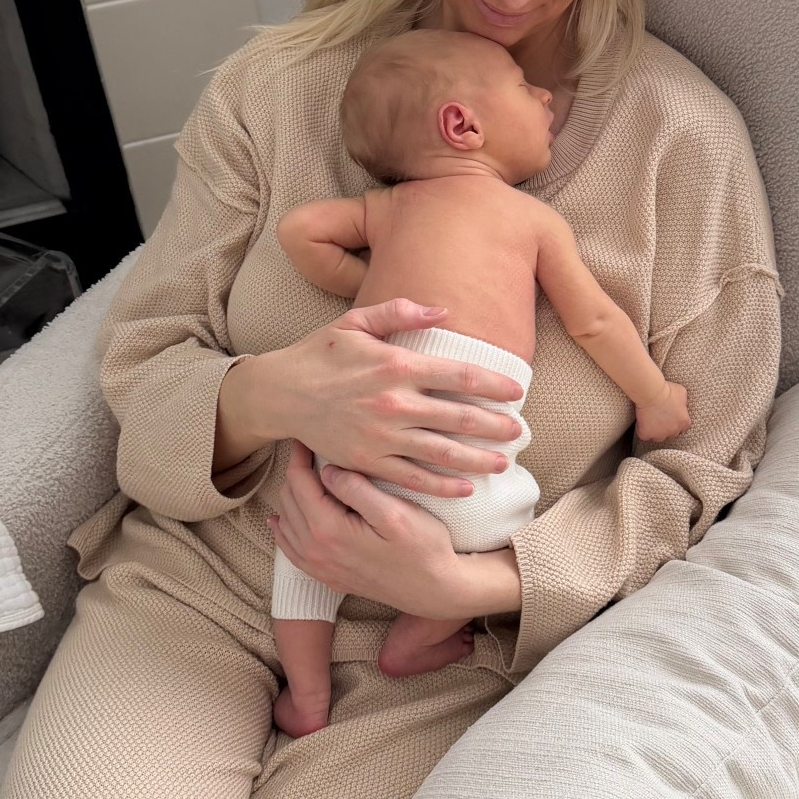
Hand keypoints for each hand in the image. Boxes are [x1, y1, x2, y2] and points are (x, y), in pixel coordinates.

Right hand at [218, 299, 525, 496]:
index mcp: (394, 364)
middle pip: (457, 417)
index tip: (516, 391)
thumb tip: (444, 310)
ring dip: (476, 459)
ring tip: (503, 462)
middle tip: (520, 431)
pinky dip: (440, 485)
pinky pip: (411, 478)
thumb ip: (400, 312)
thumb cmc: (319, 353)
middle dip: (494, 426)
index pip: (457, 374)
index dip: (492, 384)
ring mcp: (380, 435)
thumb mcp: (356, 321)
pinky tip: (464, 488)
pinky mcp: (367, 461)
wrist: (279, 393)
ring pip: (440, 452)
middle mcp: (392, 402)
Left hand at [267, 443, 476, 618]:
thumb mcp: (396, 513)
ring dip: (291, 496)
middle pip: (289, 500)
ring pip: (286, 522)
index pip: (299, 482)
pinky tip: (282, 520)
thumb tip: (327, 470)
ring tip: (305, 474)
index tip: (308, 436)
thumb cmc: (423, 548)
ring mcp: (319, 567)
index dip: (300, 456)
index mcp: (328, 530)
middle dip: (295, 472)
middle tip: (310, 450)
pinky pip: (291, 550)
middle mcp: (316, 551)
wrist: (434, 591)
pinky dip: (284, 530)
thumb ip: (357, 489)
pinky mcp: (326, 576)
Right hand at [634, 381, 690, 444]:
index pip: (683, 427)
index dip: (676, 422)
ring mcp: (659, 434)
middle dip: (667, 427)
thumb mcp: (681, 393)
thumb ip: (684, 402)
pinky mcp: (646, 434)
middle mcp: (673, 431)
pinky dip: (642, 430)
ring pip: (658, 437)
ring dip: (656, 431)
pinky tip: (641, 423)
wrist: (652, 392)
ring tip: (651, 421)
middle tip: (661, 417)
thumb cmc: (667, 390)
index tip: (671, 417)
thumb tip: (682, 404)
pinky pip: (644, 436)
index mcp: (684, 422)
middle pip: (671, 434)